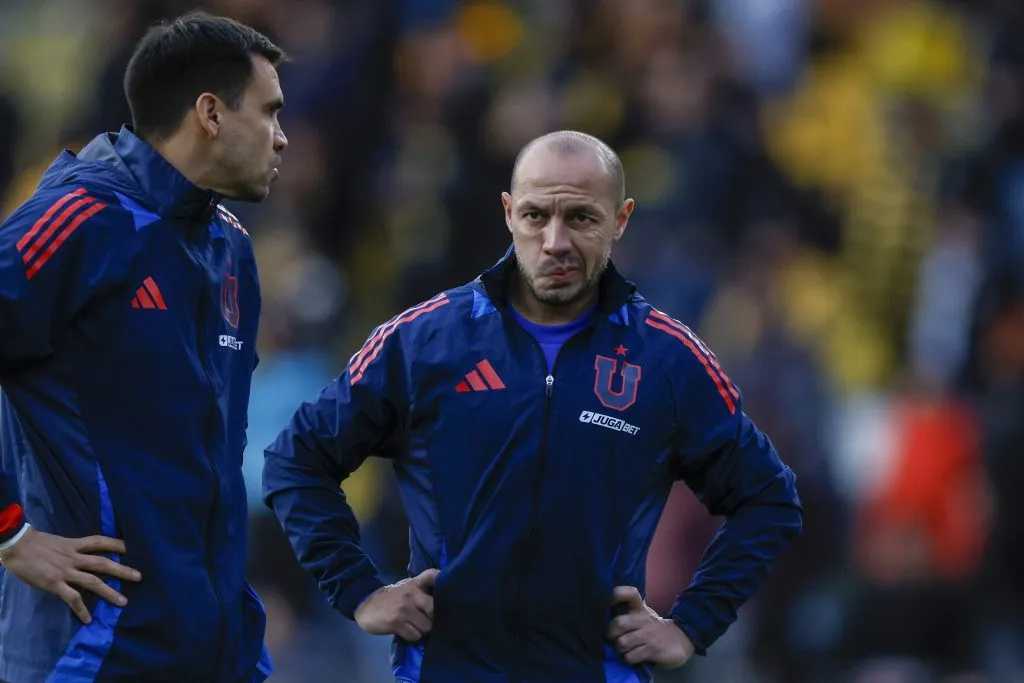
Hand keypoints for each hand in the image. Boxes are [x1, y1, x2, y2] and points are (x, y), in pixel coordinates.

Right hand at [0, 527, 141, 623]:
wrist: (16, 545)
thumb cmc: (34, 543)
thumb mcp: (57, 541)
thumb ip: (69, 549)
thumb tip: (79, 554)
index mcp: (74, 545)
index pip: (99, 541)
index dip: (116, 543)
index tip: (131, 547)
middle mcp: (74, 557)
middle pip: (103, 563)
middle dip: (122, 570)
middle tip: (139, 577)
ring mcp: (65, 571)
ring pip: (93, 582)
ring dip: (109, 592)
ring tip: (123, 602)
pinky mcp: (55, 584)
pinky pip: (72, 598)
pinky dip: (81, 609)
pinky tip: (88, 619)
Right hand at [355, 568, 437, 641]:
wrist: (365, 605)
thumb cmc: (389, 597)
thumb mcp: (406, 585)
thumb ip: (422, 586)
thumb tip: (441, 592)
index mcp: (414, 584)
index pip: (433, 576)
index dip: (442, 583)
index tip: (447, 594)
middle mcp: (411, 594)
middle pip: (434, 610)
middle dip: (432, 619)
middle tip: (427, 621)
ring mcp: (404, 609)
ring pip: (426, 626)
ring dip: (422, 631)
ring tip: (415, 627)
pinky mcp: (396, 623)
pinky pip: (414, 635)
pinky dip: (413, 637)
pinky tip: (407, 632)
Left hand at [606, 586, 693, 667]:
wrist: (681, 640)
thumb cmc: (654, 627)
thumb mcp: (644, 614)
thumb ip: (629, 611)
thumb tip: (605, 613)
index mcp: (640, 609)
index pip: (630, 593)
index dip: (617, 594)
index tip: (608, 601)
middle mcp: (643, 620)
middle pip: (618, 623)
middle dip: (610, 633)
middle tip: (612, 637)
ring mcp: (648, 635)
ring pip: (622, 643)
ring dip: (619, 649)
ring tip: (624, 649)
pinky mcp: (652, 650)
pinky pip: (631, 656)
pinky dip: (628, 659)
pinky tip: (633, 656)